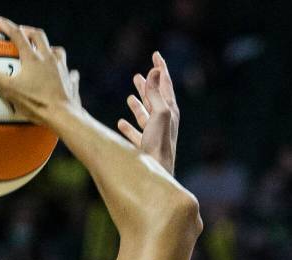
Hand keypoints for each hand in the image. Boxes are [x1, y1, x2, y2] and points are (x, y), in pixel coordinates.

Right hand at [0, 19, 79, 125]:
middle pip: (39, 36)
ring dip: (49, 48)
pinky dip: (66, 71)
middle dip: (28, 31)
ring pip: (57, 51)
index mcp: (33, 58)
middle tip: (21, 32)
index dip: (6, 26)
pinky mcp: (71, 82)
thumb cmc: (37, 104)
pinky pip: (70, 72)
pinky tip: (65, 74)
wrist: (64, 117)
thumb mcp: (9, 90)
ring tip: (44, 52)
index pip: (17, 34)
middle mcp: (49, 59)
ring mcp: (63, 69)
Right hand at [117, 52, 178, 174]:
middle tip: (140, 75)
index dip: (161, 69)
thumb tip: (155, 71)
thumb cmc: (160, 143)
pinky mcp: (145, 147)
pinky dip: (128, 127)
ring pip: (145, 115)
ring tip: (130, 95)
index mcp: (170, 111)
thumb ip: (155, 92)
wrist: (157, 172)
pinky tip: (121, 123)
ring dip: (138, 104)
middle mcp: (163, 121)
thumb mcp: (160, 113)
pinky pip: (135, 133)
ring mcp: (154, 134)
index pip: (165, 84)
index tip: (156, 55)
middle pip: (155, 98)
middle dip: (148, 86)